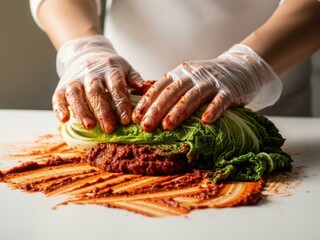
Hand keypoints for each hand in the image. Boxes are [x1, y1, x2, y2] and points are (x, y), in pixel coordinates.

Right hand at [52, 35, 150, 132]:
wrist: (87, 53)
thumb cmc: (110, 67)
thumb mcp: (126, 68)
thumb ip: (135, 80)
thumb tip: (146, 89)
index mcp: (110, 69)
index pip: (116, 86)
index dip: (121, 103)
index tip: (126, 120)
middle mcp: (91, 72)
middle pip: (96, 91)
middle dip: (103, 110)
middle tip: (109, 128)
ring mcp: (75, 78)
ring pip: (76, 93)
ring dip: (82, 110)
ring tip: (89, 126)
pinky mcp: (62, 85)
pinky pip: (58, 95)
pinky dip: (59, 107)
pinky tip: (63, 119)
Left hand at [132, 44, 281, 131]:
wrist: (240, 66)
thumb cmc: (207, 78)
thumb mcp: (187, 78)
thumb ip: (171, 89)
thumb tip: (147, 108)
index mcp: (179, 73)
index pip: (160, 88)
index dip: (147, 103)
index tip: (135, 118)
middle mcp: (193, 75)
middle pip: (173, 93)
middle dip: (157, 110)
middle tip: (146, 126)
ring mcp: (211, 82)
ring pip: (193, 96)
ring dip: (179, 111)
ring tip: (168, 126)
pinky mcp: (229, 90)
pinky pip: (220, 100)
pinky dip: (213, 109)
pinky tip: (205, 121)